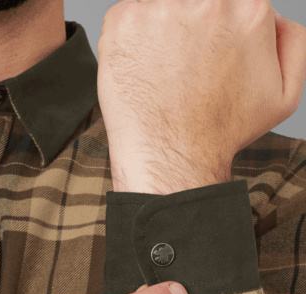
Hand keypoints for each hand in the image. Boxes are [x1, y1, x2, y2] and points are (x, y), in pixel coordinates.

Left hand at [97, 0, 305, 193]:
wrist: (172, 159)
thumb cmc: (220, 133)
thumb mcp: (283, 94)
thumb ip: (291, 41)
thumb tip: (273, 16)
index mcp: (248, 7)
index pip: (227, 1)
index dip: (213, 27)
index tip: (201, 49)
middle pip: (193, 2)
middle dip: (187, 27)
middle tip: (179, 62)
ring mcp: (161, 8)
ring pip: (159, 6)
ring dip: (158, 29)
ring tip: (159, 67)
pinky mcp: (124, 22)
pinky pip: (124, 16)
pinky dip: (129, 39)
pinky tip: (139, 68)